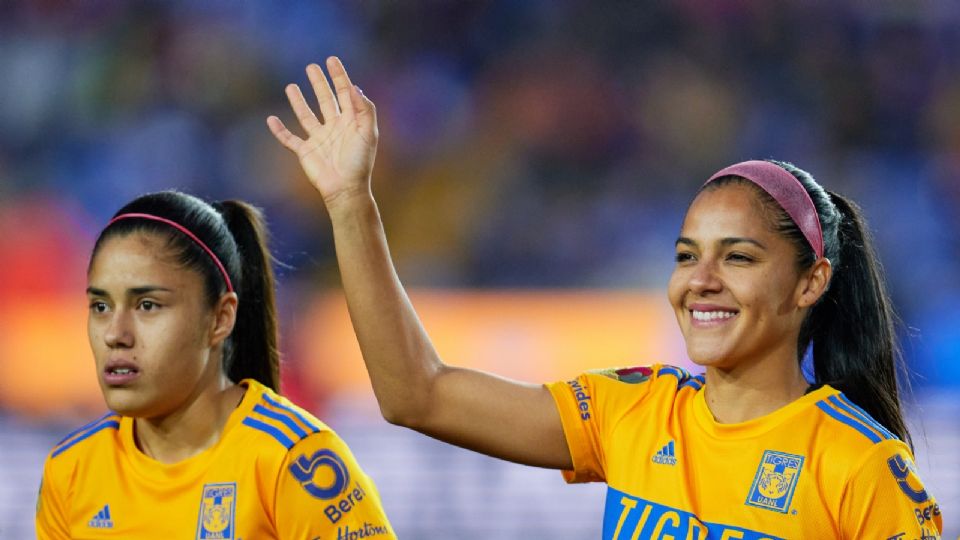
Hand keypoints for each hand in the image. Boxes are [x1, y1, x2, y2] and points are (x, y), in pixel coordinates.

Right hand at [267, 57, 377, 206]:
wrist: (345, 188)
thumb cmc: (359, 162)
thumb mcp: (368, 132)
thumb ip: (364, 109)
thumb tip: (355, 87)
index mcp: (350, 122)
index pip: (344, 94)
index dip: (339, 76)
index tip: (332, 60)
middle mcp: (334, 128)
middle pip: (326, 100)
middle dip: (319, 83)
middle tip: (312, 67)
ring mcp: (319, 139)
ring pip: (306, 116)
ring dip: (298, 101)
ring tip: (291, 86)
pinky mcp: (305, 152)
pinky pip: (289, 139)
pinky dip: (279, 130)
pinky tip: (271, 119)